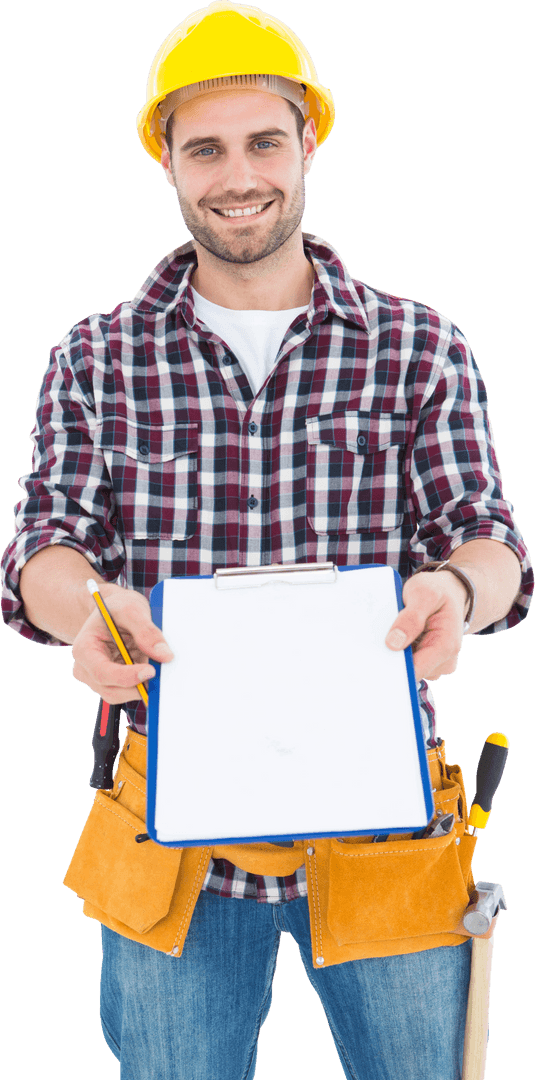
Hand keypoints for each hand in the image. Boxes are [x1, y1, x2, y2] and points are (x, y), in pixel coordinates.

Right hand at [71, 584, 173, 702]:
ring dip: (143, 685)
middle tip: (163, 673)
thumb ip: (146, 631)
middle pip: (112, 690)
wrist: (113, 612)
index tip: (151, 671)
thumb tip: (164, 655)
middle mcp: (87, 669)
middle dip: (139, 685)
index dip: (127, 676)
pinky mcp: (114, 683)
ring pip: (123, 694)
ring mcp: (99, 679)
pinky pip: (130, 691)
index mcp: (84, 649)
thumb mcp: (131, 609)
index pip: (102, 672)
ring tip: (157, 664)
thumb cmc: (116, 609)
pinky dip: (143, 683)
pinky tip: (151, 668)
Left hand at [385, 570, 468, 681]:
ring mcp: (437, 664)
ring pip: (407, 670)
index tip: (374, 660)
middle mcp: (444, 661)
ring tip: (393, 632)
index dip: (394, 668)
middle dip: (393, 659)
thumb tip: (394, 644)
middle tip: (380, 638)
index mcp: (447, 646)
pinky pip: (408, 665)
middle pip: (410, 673)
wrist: (450, 591)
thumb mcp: (424, 594)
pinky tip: (396, 637)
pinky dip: (399, 653)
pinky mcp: (428, 662)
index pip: (416, 670)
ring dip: (396, 655)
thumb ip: (411, 617)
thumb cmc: (438, 590)